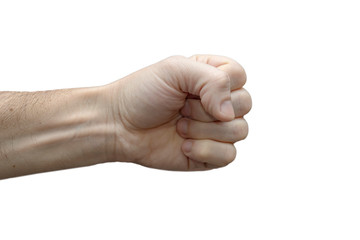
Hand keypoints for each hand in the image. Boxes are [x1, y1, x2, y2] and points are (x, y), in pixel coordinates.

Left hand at [106, 55, 251, 170]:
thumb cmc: (143, 93)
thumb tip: (229, 113)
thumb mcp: (175, 69)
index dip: (219, 84)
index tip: (189, 88)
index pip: (240, 76)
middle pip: (245, 104)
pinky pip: (229, 155)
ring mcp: (216, 130)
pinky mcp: (210, 154)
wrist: (119, 125)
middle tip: (181, 107)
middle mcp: (218, 103)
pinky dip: (205, 151)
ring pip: (239, 131)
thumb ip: (212, 80)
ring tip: (179, 126)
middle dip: (207, 108)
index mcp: (212, 78)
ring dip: (204, 130)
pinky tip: (183, 145)